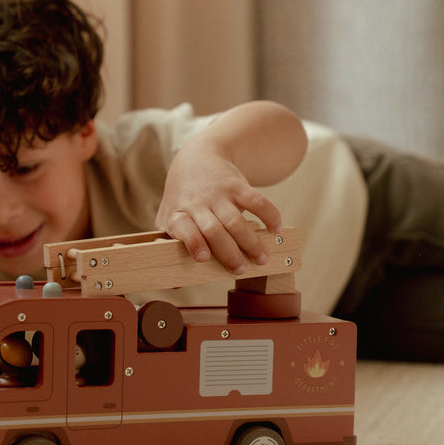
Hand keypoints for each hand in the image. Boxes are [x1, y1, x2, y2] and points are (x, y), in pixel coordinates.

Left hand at [155, 143, 281, 275]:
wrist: (197, 159)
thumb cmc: (183, 198)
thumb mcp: (168, 218)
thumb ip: (170, 247)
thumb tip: (173, 285)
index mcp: (177, 215)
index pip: (183, 228)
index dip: (193, 243)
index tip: (204, 258)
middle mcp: (197, 204)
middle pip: (214, 230)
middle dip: (229, 252)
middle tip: (241, 269)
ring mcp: (217, 194)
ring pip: (235, 220)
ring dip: (251, 241)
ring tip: (262, 258)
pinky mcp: (236, 185)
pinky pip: (256, 200)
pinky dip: (268, 215)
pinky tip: (275, 228)